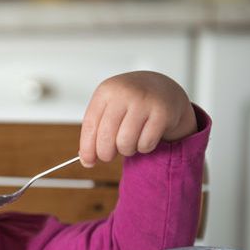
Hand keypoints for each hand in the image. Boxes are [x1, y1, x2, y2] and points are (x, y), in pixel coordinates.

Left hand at [79, 71, 196, 167]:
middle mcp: (124, 93)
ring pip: (125, 143)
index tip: (88, 161)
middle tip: (109, 155)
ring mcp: (144, 102)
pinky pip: (146, 143)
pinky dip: (143, 147)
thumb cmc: (130, 102)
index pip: (90, 125)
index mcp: (106, 91)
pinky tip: (144, 137)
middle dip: (105, 153)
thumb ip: (96, 130)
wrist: (162, 88)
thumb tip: (87, 160)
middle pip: (106, 137)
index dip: (87, 148)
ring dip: (126, 150)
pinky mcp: (162, 113)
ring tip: (129, 142)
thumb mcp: (109, 107)